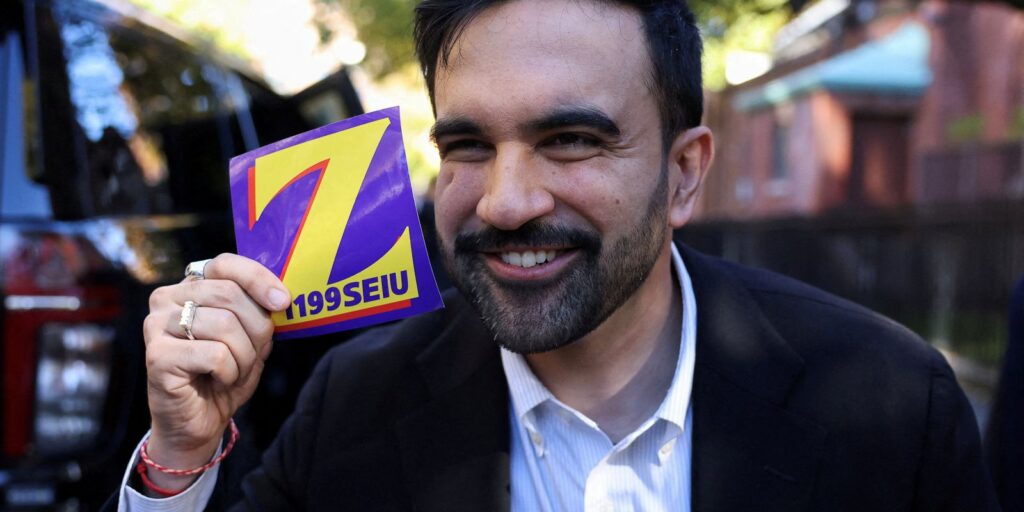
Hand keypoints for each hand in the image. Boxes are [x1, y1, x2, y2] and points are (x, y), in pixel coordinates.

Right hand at [141, 254, 289, 491]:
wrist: (199, 422)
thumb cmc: (224, 375)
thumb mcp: (250, 337)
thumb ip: (259, 310)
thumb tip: (279, 296)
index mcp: (190, 286)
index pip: (225, 263)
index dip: (258, 279)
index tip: (282, 302)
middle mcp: (166, 299)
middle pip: (230, 295)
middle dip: (256, 330)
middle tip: (252, 355)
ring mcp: (156, 325)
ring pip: (225, 325)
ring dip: (243, 356)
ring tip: (232, 371)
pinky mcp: (157, 355)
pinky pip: (215, 354)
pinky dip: (229, 372)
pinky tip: (217, 380)